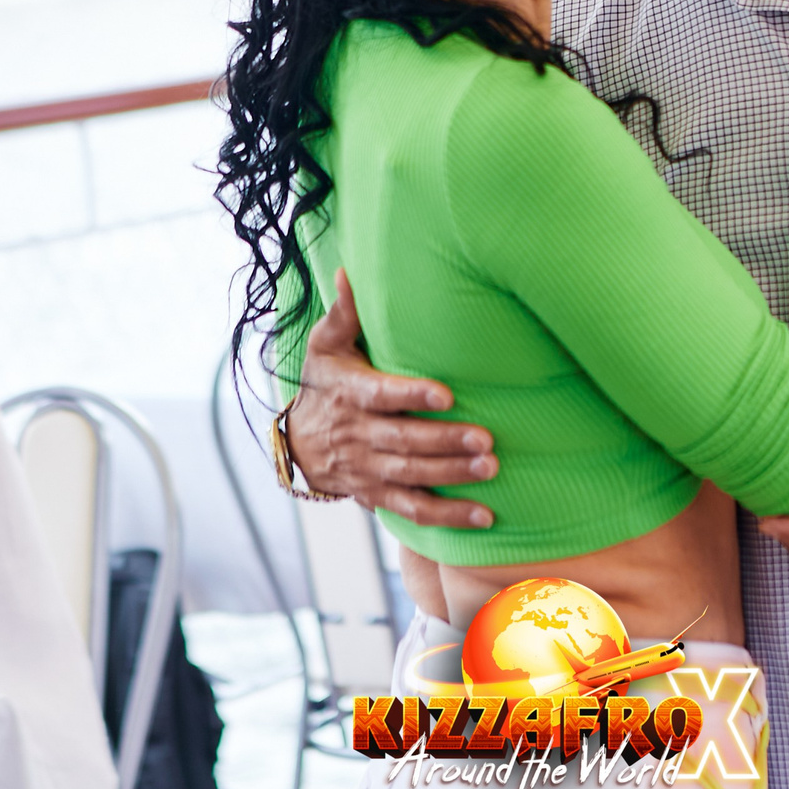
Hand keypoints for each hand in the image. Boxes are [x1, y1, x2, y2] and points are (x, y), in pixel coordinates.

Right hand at [288, 270, 497, 529]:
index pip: (380, 396)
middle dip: (445, 442)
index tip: (447, 394)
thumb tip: (350, 271)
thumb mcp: (326, 346)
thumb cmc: (324, 384)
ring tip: (490, 468)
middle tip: (487, 439)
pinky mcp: (378, 495)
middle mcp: (358, 435)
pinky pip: (413, 510)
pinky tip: (484, 515)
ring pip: (412, 477)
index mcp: (349, 394)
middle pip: (403, 441)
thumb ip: (345, 313)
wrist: (298, 445)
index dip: (411, 396)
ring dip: (452, 476)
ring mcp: (368, 469)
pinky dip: (448, 517)